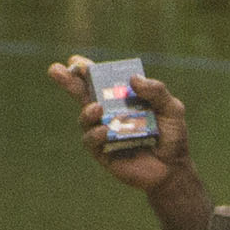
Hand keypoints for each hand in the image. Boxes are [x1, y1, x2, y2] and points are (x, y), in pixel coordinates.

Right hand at [49, 56, 191, 202]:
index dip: (86, 69)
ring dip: (86, 111)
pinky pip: (91, 141)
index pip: (101, 80)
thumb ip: (157, 92)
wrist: (174, 169)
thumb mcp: (172, 108)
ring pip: (84, 118)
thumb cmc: (173, 136)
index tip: (75, 61)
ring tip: (96, 108)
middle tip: (54, 70)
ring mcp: (103, 132)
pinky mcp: (102, 152)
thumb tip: (132, 79)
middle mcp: (108, 113)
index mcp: (122, 98)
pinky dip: (95, 134)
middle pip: (82, 94)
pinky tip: (104, 131)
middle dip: (67, 81)